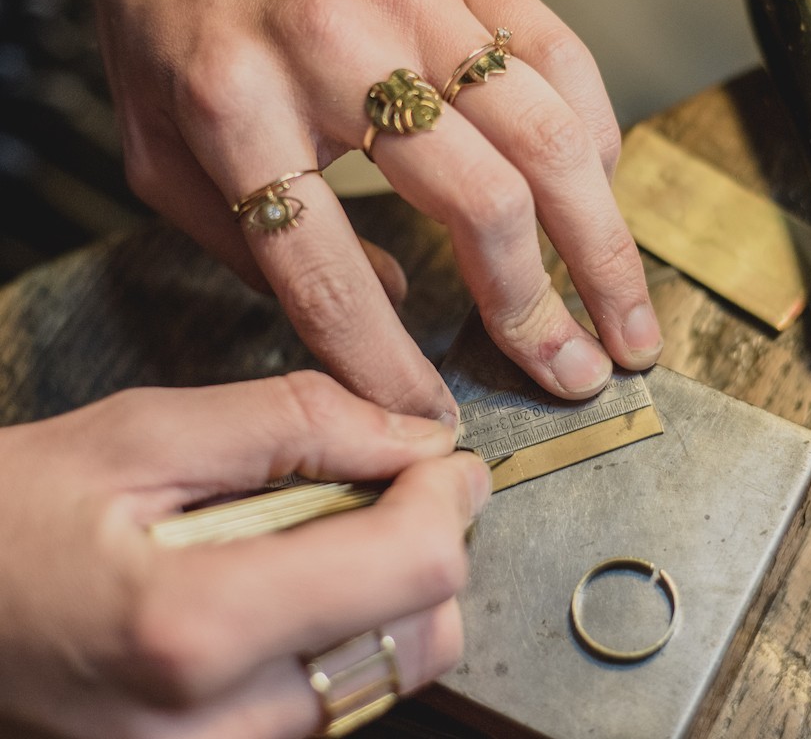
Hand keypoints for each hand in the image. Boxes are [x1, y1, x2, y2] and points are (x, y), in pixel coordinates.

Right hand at [0, 371, 489, 738]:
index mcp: (196, 628)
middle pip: (422, 641)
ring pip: (386, 678)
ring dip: (382, 596)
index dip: (448, 500)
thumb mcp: (146, 432)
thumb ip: (296, 422)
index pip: (411, 571)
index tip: (445, 461)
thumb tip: (414, 436)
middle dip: (426, 552)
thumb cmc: (14, 515)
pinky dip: (339, 636)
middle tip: (379, 491)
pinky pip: (332, 704)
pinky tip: (280, 588)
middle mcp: (213, 731)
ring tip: (306, 538)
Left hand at [79, 0, 662, 418]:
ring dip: (602, 245)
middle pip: (477, 202)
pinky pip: (564, 57)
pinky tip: (601, 199)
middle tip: (576, 377)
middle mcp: (340, 47)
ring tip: (629, 321)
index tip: (431, 417)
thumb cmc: (172, 23)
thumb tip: (387, 306)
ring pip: (547, 136)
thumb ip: (248, 246)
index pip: (326, 271)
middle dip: (535, 309)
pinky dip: (600, 139)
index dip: (385, 362)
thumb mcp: (154, 148)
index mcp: (234, 105)